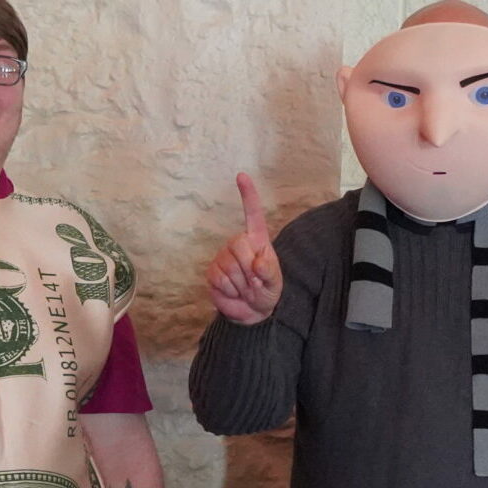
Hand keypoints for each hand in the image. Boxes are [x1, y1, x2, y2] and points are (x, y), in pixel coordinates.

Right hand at [206, 173, 282, 325]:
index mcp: (257, 240)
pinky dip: (230, 291)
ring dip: (241, 284)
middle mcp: (238, 244)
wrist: (252, 312)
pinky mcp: (212, 272)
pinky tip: (234, 292)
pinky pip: (220, 278)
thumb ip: (269, 272)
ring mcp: (223, 256)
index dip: (248, 195)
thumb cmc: (267, 291)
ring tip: (246, 289)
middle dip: (250, 269)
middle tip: (256, 283)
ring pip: (229, 266)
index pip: (253, 214)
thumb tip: (257, 264)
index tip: (242, 176)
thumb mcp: (275, 283)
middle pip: (238, 244)